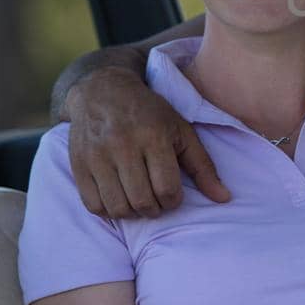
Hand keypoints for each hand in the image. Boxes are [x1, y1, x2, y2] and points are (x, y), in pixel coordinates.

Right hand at [67, 69, 229, 218]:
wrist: (101, 91)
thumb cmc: (149, 113)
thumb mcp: (181, 131)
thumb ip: (203, 166)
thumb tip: (225, 199)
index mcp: (153, 136)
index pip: (166, 188)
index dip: (174, 200)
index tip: (173, 194)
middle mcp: (123, 145)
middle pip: (142, 201)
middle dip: (155, 209)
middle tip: (157, 201)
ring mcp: (97, 156)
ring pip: (118, 207)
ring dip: (133, 213)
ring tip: (139, 201)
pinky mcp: (79, 164)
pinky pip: (94, 205)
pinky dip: (109, 210)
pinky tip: (119, 198)